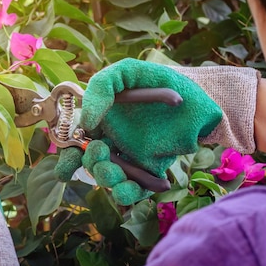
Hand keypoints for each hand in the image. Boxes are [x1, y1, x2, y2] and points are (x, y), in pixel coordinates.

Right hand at [55, 58, 222, 204]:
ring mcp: (130, 157)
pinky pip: (135, 188)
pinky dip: (130, 193)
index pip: (76, 142)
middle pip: (90, 163)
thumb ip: (101, 88)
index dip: (67, 158)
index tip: (68, 163)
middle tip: (100, 151)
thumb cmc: (158, 80)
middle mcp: (112, 141)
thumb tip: (86, 122)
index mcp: (100, 121)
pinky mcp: (150, 170)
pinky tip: (133, 187)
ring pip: (110, 178)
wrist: (198, 95)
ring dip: (107, 180)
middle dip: (90, 164)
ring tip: (116, 174)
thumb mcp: (126, 72)